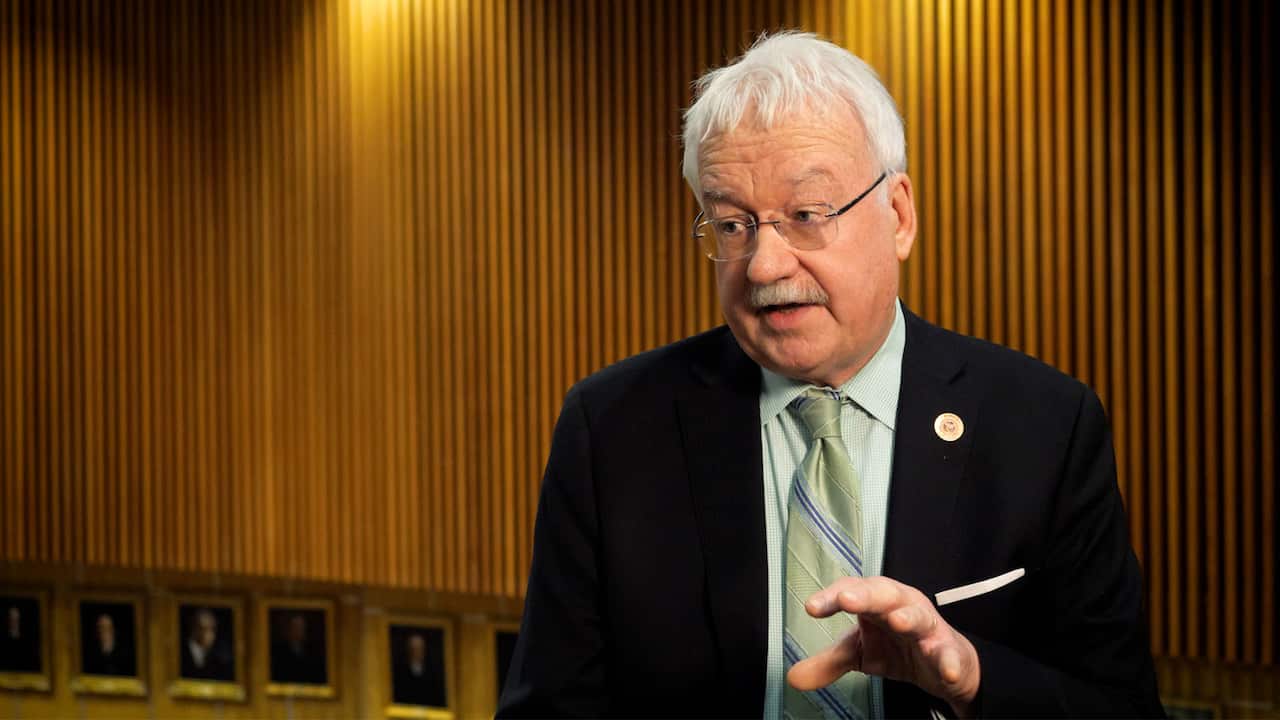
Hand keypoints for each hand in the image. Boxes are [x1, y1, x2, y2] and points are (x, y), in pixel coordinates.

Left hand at [787, 576, 980, 717]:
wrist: (943, 662)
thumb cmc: (898, 645)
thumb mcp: (860, 652)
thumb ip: (828, 661)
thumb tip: (793, 677)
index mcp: (875, 602)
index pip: (850, 591)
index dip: (831, 597)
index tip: (812, 607)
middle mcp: (900, 605)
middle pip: (882, 593)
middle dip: (865, 595)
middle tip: (847, 600)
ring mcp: (926, 626)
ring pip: (917, 616)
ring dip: (908, 617)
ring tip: (897, 621)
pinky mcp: (947, 648)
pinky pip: (947, 652)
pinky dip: (946, 660)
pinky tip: (945, 669)